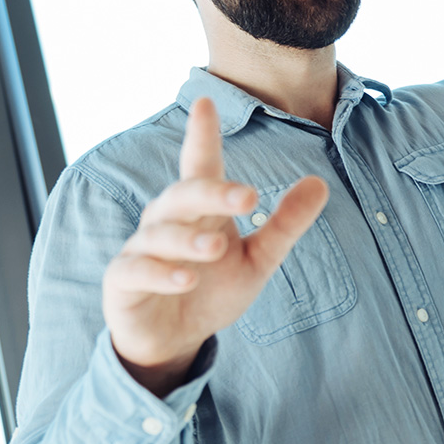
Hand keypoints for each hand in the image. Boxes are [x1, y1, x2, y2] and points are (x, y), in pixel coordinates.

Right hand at [102, 97, 328, 395]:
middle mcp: (167, 221)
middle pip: (184, 194)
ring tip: (216, 246)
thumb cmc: (212, 290)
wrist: (173, 341)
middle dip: (213, 191)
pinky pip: (136, 269)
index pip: (200, 164)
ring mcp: (141, 249)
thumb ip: (285, 224)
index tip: (206, 102)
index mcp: (200, 209)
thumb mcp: (258, 260)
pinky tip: (186, 278)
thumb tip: (320, 182)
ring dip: (188, 238)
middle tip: (249, 196)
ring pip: (159, 232)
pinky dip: (161, 272)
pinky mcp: (122, 281)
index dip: (202, 135)